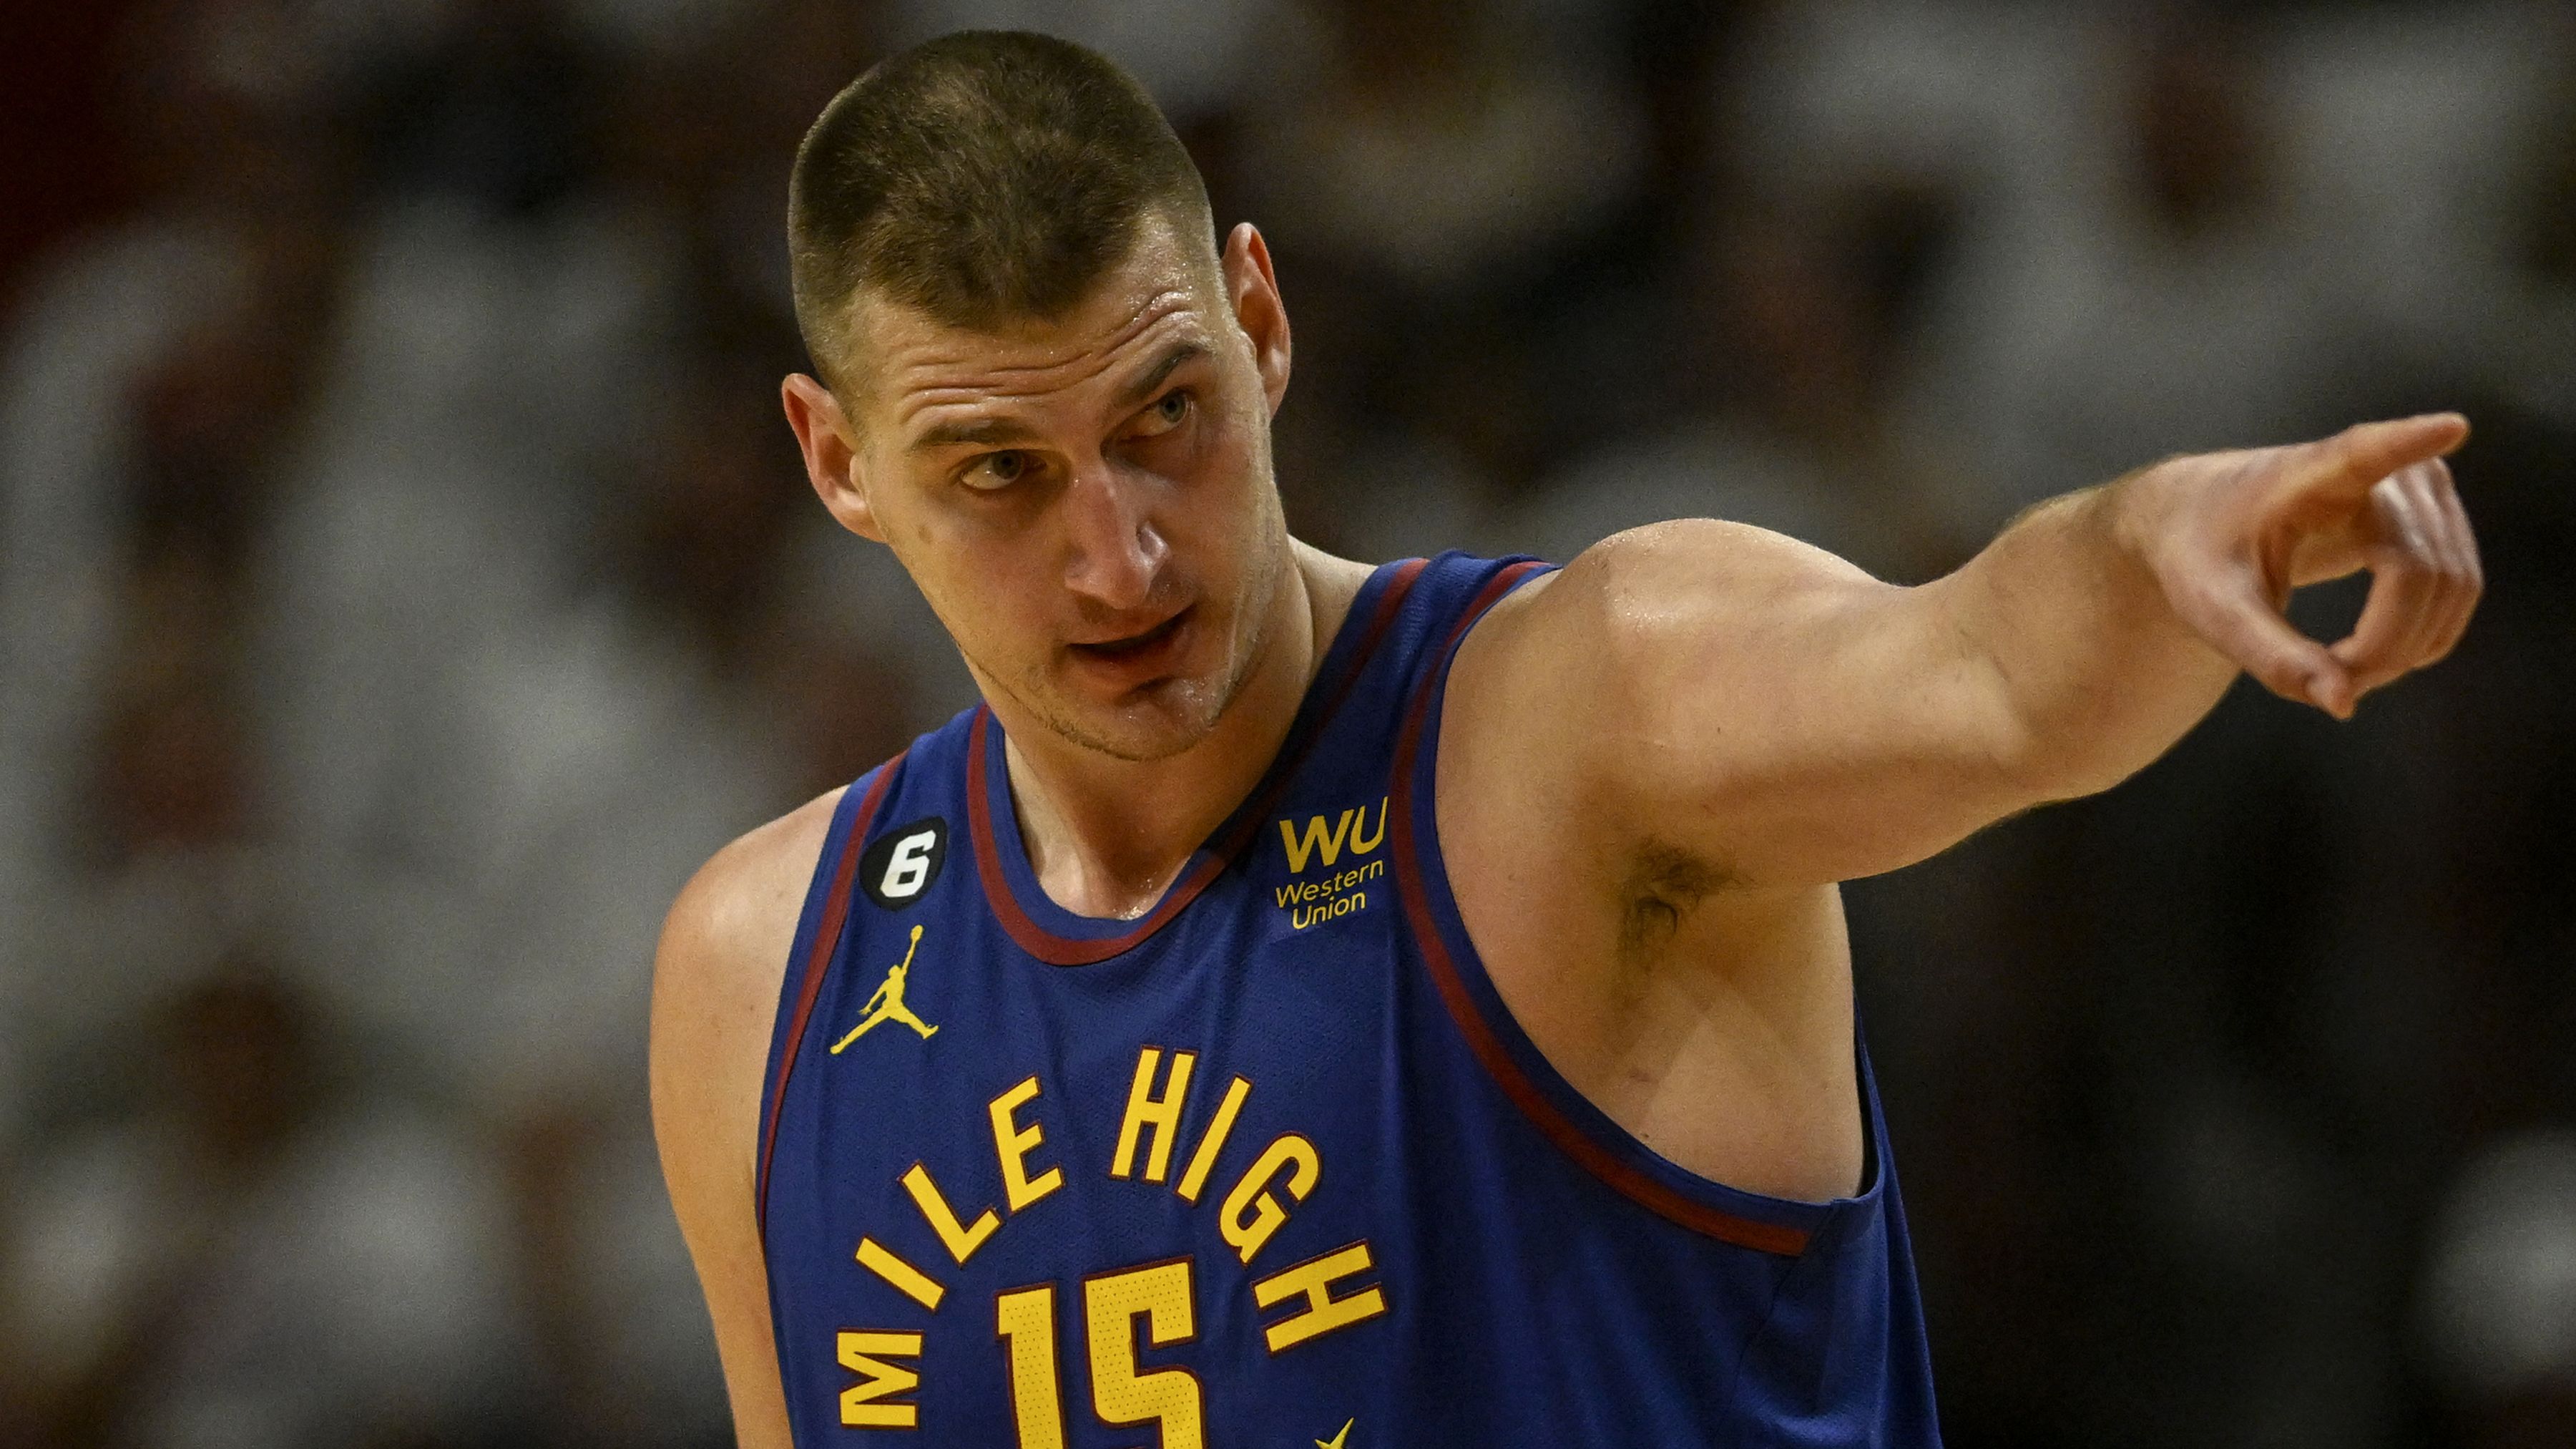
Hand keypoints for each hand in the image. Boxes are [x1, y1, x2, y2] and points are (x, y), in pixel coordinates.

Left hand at [2116, 413, 2481, 718]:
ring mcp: (2420, 488)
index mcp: (2312, 473)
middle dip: (2387, 647)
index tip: (2449, 429)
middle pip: (2423, 573)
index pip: (2368, 453)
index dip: (2410, 443)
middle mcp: (2382, 470)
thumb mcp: (2218, 613)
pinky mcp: (2435, 512)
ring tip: (2339, 672)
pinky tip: (2369, 653)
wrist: (2200, 521)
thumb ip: (2274, 657)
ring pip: (2452, 585)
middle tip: (2330, 685)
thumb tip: (2343, 704)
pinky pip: (2457, 586)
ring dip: (2408, 648)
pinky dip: (2421, 636)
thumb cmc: (2202, 556)